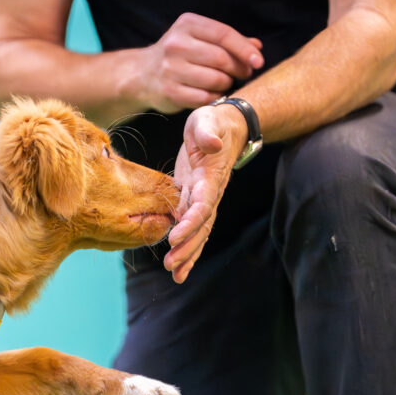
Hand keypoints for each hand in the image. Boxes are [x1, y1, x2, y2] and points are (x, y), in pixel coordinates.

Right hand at [134, 13, 263, 111]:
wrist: (141, 74)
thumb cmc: (178, 55)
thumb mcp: (199, 39)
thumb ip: (228, 41)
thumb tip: (257, 47)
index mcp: (186, 25)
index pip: (223, 34)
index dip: (244, 49)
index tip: (258, 61)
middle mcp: (176, 44)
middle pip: (221, 58)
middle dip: (238, 68)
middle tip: (244, 73)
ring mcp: (171, 69)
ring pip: (215, 79)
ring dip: (226, 84)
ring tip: (224, 83)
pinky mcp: (169, 91)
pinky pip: (203, 97)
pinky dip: (213, 97)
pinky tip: (212, 94)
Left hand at [163, 103, 248, 282]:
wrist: (224, 129)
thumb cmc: (213, 123)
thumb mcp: (207, 120)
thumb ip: (207, 132)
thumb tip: (211, 145)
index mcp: (210, 177)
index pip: (202, 204)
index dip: (190, 222)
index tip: (175, 236)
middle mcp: (209, 193)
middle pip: (201, 226)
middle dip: (187, 247)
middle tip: (171, 265)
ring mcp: (202, 199)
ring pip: (197, 232)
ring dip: (187, 254)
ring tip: (174, 274)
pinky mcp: (193, 200)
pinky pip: (191, 228)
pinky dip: (185, 248)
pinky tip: (178, 268)